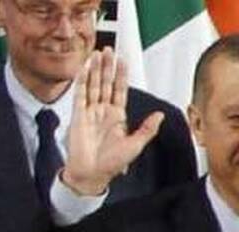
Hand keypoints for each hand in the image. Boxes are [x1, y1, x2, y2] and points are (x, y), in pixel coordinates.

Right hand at [61, 47, 164, 195]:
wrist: (92, 173)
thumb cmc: (112, 163)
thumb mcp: (136, 145)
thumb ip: (147, 129)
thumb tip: (160, 116)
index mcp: (118, 117)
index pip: (120, 91)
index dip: (122, 76)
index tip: (123, 61)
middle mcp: (104, 112)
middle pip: (105, 83)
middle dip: (107, 67)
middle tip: (109, 50)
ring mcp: (90, 112)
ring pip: (93, 85)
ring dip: (95, 70)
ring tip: (97, 54)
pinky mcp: (78, 116)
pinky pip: (80, 95)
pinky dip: (81, 81)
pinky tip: (83, 70)